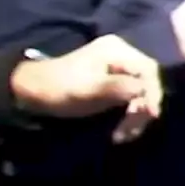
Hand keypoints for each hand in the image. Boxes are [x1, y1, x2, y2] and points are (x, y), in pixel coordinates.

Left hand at [10, 35, 162, 143]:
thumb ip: (115, 88)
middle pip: (147, 81)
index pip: (147, 69)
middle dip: (143, 107)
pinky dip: (131, 114)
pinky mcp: (116, 80)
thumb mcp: (85, 90)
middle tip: (131, 131)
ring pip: (142, 91)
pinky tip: (123, 129)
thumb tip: (143, 89)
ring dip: (137, 115)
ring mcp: (120, 66)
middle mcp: (122, 53)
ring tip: (124, 135)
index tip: (150, 115)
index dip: (153, 92)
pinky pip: (133, 96)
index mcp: (116, 50)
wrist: (32, 92)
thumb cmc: (58, 89)